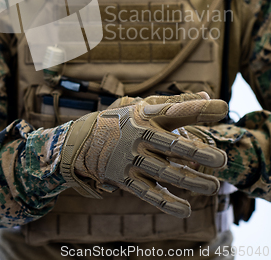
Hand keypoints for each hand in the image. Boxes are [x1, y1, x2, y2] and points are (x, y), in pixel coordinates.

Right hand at [60, 92, 227, 217]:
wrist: (81, 140)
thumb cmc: (122, 121)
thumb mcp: (142, 107)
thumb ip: (174, 104)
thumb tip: (204, 95)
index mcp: (144, 114)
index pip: (174, 109)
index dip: (198, 108)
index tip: (222, 107)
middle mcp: (138, 135)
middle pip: (172, 145)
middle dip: (198, 152)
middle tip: (222, 160)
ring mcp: (130, 158)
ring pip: (165, 172)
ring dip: (191, 181)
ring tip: (213, 187)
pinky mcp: (124, 178)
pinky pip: (148, 193)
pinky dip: (168, 202)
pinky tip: (186, 209)